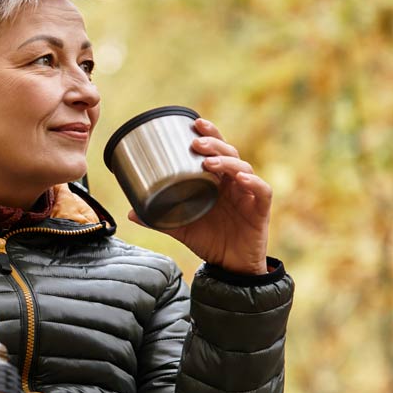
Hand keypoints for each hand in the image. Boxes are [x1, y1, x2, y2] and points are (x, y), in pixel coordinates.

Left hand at [128, 119, 270, 274]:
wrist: (230, 268)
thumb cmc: (209, 241)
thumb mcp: (180, 228)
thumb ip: (158, 219)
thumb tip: (130, 212)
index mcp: (217, 182)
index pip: (215, 151)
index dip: (208, 135)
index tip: (194, 123)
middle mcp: (234, 183)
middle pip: (229, 153)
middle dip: (214, 143)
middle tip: (196, 142)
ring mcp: (248, 194)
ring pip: (244, 168)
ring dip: (227, 162)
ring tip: (209, 162)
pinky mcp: (260, 209)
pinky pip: (262, 190)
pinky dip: (252, 182)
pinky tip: (240, 178)